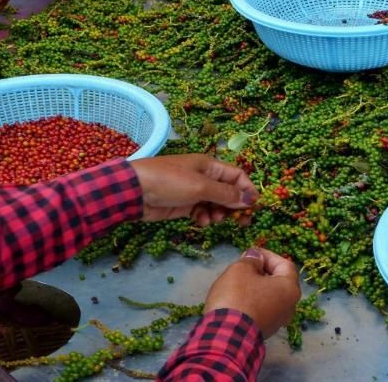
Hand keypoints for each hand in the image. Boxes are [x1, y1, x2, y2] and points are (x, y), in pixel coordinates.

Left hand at [130, 154, 257, 225]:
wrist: (134, 190)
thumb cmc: (169, 181)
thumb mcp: (200, 186)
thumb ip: (226, 194)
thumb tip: (249, 199)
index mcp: (210, 166)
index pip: (237, 176)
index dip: (247, 189)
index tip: (253, 206)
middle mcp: (204, 177)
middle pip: (228, 192)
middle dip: (234, 205)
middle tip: (240, 221)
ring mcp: (193, 191)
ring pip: (216, 204)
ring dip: (218, 213)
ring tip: (213, 220)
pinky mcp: (183, 205)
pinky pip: (202, 211)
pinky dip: (204, 217)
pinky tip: (200, 222)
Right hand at [205, 248, 301, 337]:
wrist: (225, 337)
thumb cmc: (237, 297)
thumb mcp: (240, 270)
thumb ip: (250, 260)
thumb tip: (256, 257)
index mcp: (290, 288)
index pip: (285, 264)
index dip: (268, 256)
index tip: (251, 253)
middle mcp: (290, 306)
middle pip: (279, 281)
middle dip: (262, 272)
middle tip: (244, 266)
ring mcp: (278, 321)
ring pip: (270, 297)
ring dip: (256, 287)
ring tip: (238, 282)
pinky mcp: (265, 331)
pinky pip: (262, 310)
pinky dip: (253, 302)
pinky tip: (237, 300)